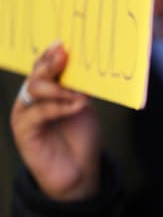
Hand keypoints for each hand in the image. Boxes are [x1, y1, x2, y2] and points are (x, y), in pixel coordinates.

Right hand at [10, 41, 100, 202]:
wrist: (79, 173)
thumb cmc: (81, 139)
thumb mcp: (84, 108)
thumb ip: (80, 89)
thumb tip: (84, 67)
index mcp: (45, 90)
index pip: (43, 67)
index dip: (51, 55)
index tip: (64, 44)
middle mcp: (31, 99)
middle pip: (36, 75)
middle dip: (50, 63)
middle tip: (65, 55)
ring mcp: (25, 113)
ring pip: (34, 90)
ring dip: (59, 88)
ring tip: (79, 93)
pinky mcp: (24, 131)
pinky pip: (38, 113)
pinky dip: (59, 107)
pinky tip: (76, 105)